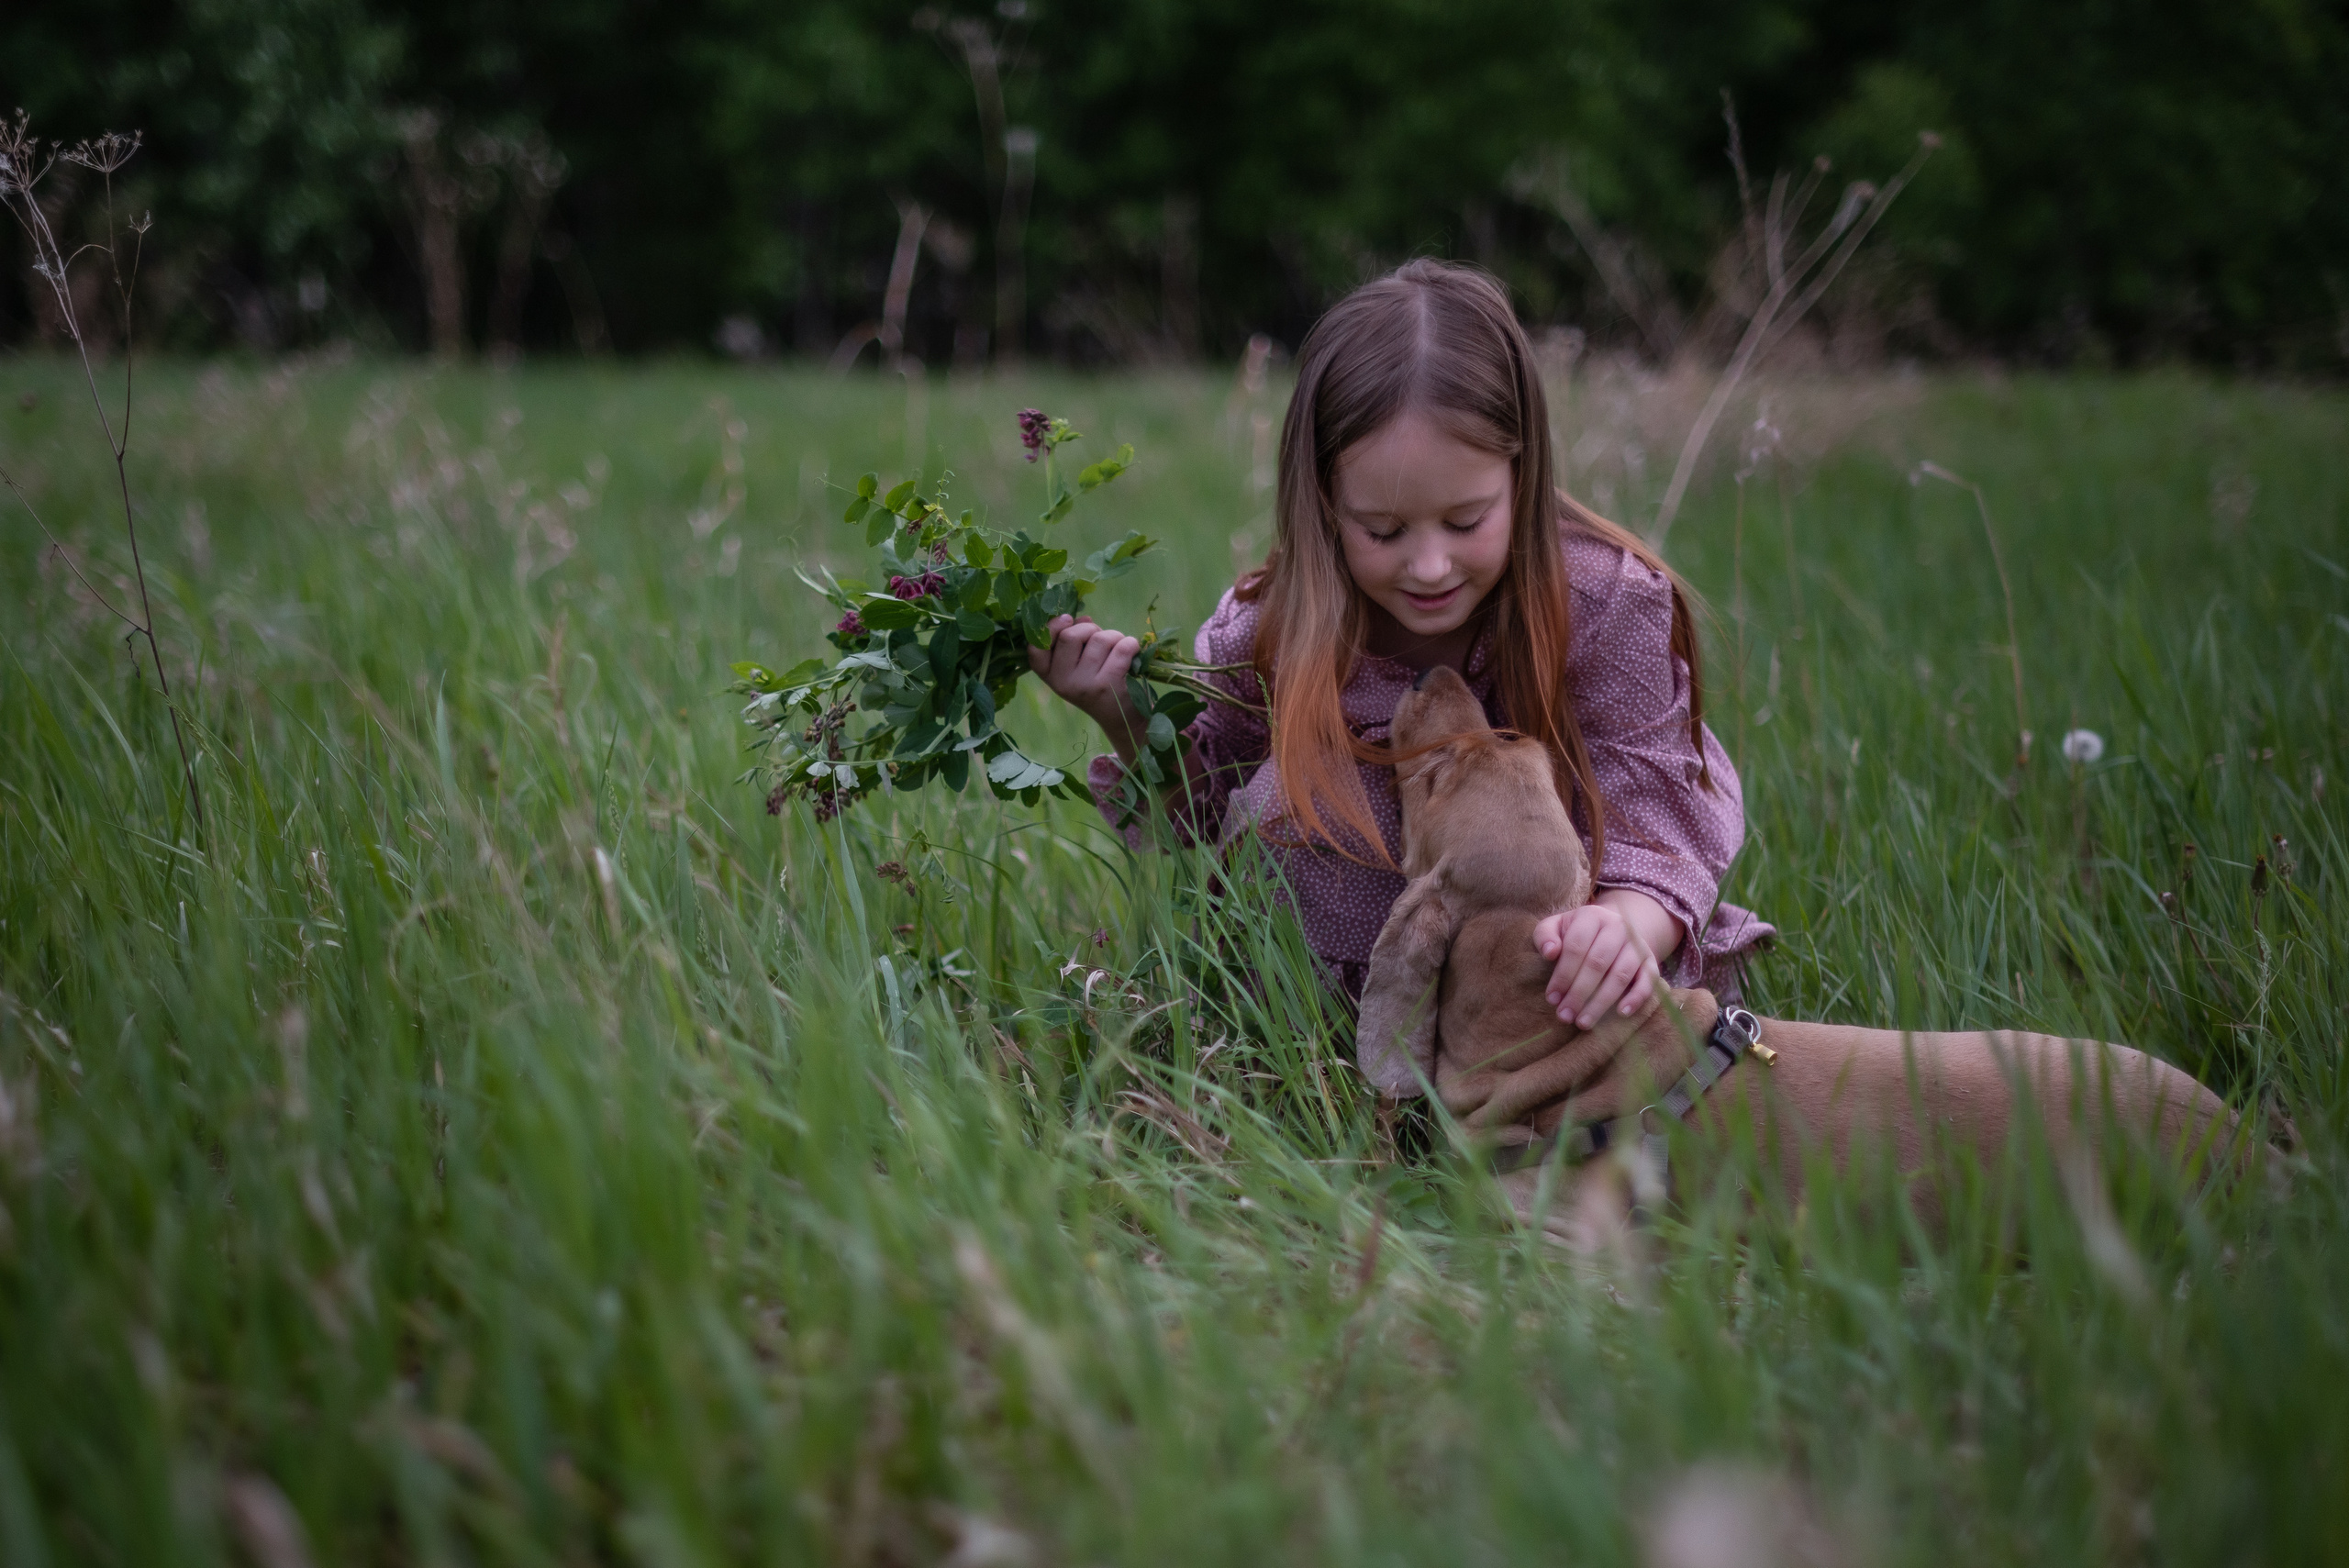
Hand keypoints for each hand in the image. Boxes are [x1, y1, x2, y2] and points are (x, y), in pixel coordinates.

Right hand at [1028, 614, 1144, 754]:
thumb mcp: (1078, 665)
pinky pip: (1122, 648)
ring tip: (1118, 649)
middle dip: (1090, 629)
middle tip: (1100, 640)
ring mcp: (1085, 685)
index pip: (1035, 648)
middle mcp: (1062, 683)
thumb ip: (1075, 640)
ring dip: (1114, 636)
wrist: (1122, 718)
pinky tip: (1132, 652)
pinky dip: (1130, 644)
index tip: (1068, 620)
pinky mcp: (1109, 686)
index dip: (1050, 628)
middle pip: (1070, 636)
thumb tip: (1083, 619)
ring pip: (1100, 639)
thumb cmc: (1098, 682)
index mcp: (1050, 676)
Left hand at [1533, 901, 1662, 1030]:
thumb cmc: (1577, 933)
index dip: (1563, 974)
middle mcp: (1618, 927)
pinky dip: (1636, 997)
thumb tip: (1550, 952)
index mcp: (1592, 916)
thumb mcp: (1556, 927)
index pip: (1576, 947)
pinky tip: (1621, 1013)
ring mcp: (1637, 944)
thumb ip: (1545, 936)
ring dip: (1601, 1002)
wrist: (1613, 929)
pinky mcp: (1650, 961)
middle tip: (1564, 1016)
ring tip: (1583, 1022)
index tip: (1552, 999)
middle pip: (1597, 963)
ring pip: (1620, 975)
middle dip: (1579, 993)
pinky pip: (1648, 980)